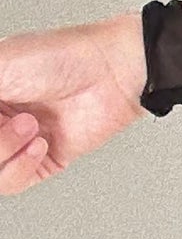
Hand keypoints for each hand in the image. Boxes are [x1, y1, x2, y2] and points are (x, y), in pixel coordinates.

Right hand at [0, 13, 148, 195]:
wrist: (112, 74)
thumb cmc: (62, 57)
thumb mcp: (0, 66)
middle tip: (4, 120)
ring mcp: (15, 142)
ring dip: (5, 150)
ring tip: (30, 125)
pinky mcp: (39, 162)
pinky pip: (13, 181)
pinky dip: (22, 165)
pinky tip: (39, 143)